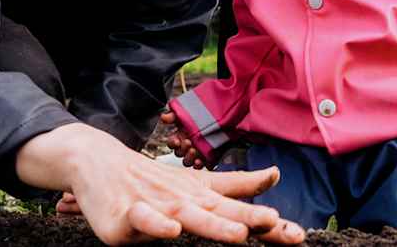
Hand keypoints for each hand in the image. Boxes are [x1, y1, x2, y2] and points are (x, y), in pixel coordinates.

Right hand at [17, 123, 304, 244]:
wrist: (98, 161)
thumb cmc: (153, 179)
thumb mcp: (197, 183)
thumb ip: (237, 184)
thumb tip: (275, 174)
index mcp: (203, 196)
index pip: (239, 209)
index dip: (267, 223)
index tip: (297, 235)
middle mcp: (184, 201)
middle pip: (221, 212)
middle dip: (248, 218)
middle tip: (274, 223)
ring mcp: (155, 207)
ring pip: (188, 216)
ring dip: (213, 224)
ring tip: (239, 233)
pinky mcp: (126, 216)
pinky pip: (143, 221)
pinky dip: (156, 225)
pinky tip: (170, 230)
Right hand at [160, 110, 205, 168]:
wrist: (219, 118)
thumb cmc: (200, 117)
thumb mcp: (186, 112)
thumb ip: (174, 115)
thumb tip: (163, 117)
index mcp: (180, 137)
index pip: (172, 143)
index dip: (173, 143)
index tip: (177, 140)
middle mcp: (186, 147)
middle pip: (179, 153)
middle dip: (182, 149)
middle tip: (188, 142)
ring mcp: (196, 154)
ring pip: (187, 161)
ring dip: (189, 158)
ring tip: (194, 151)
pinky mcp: (206, 159)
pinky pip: (201, 166)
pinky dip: (199, 165)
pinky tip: (200, 161)